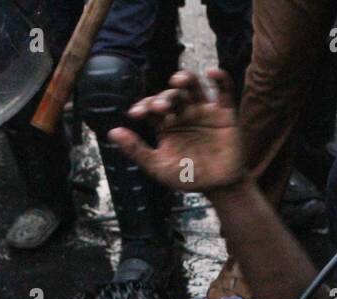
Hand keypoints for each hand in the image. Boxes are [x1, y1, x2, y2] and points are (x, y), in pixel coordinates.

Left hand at [109, 69, 245, 194]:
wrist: (218, 187)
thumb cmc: (188, 177)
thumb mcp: (158, 167)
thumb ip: (136, 150)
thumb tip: (112, 132)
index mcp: (166, 124)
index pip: (151, 107)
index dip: (143, 106)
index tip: (137, 113)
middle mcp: (183, 113)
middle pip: (172, 95)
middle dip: (164, 97)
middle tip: (160, 107)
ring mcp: (204, 111)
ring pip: (193, 88)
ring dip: (185, 80)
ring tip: (177, 81)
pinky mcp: (224, 113)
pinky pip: (224, 91)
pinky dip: (220, 79)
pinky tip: (211, 73)